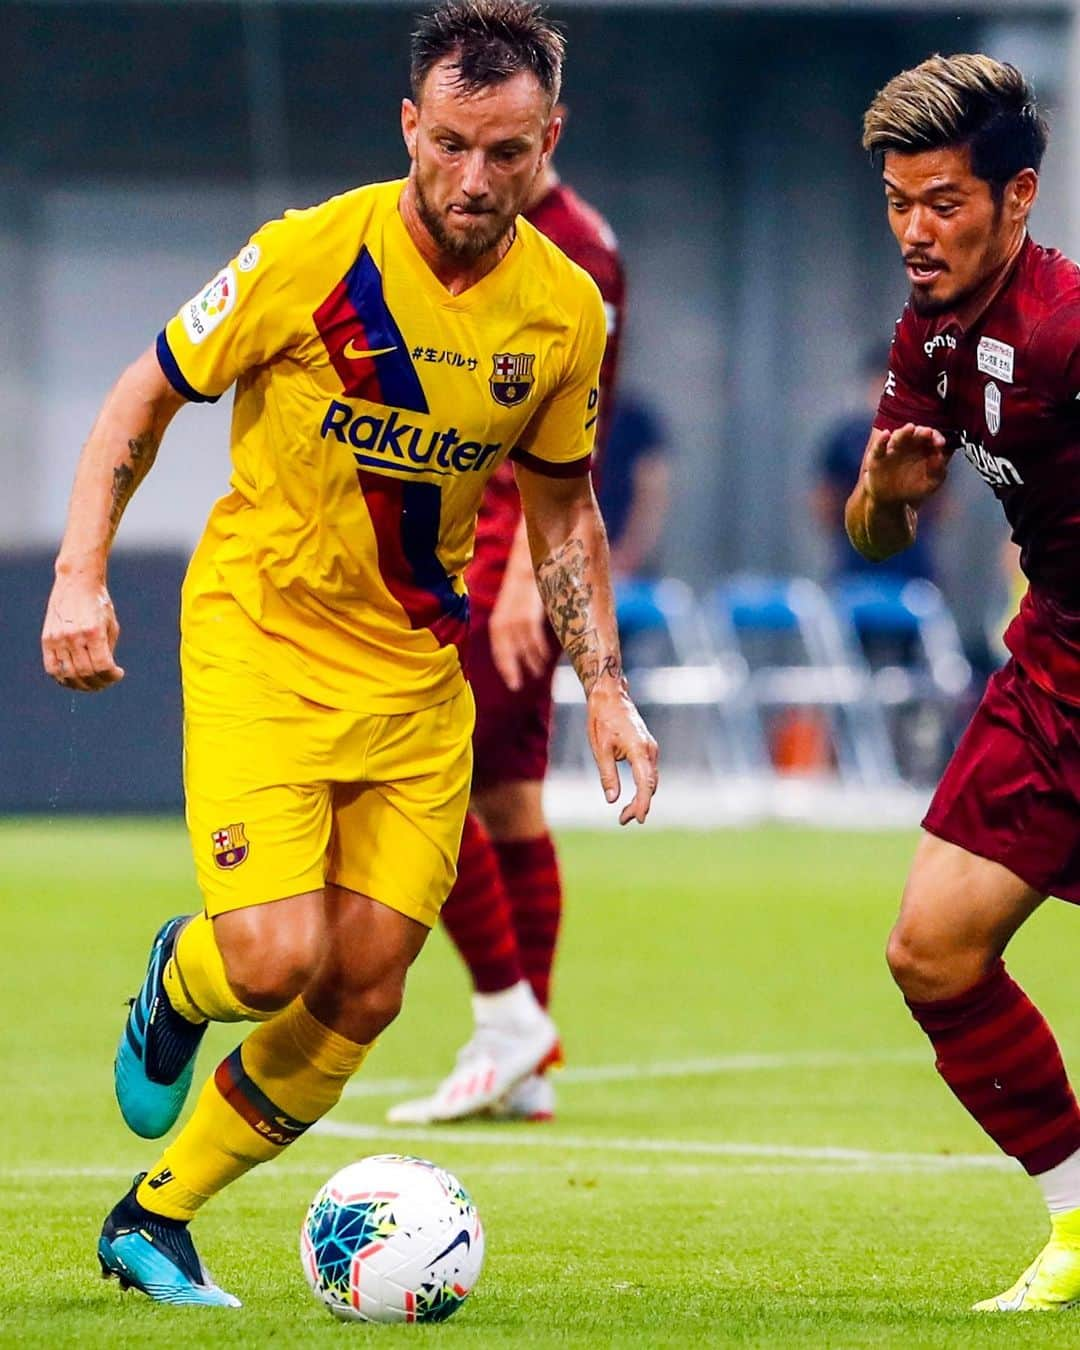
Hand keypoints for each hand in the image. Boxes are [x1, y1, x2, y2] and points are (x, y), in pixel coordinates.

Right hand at [41, 574, 124, 692]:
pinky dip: (62, 679)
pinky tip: (73, 680)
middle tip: (106, 682)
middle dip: (99, 683)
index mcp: (94, 631)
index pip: (102, 666)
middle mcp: (74, 636)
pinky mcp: (47, 639)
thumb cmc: (98, 604)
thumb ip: (107, 650)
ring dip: (82, 685)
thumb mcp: (111, 625)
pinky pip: (51, 667)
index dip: (111, 676)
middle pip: (86, 673)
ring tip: (92, 684)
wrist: (77, 582)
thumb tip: (105, 673)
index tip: (118, 674)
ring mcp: (58, 638)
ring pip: (68, 674)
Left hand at [489, 568, 550, 691]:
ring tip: (537, 672)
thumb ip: (526, 619)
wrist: (534, 546)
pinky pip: (530, 629)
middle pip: (503, 645)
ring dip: (528, 659)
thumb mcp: (525, 599)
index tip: (511, 682)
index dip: (504, 664)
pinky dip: (536, 645)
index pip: (497, 645)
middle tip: (516, 686)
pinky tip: (544, 656)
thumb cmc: (534, 574)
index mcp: (501, 613)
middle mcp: (505, 611)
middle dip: (509, 667)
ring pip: (518, 640)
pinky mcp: (529, 601)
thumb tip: (536, 643)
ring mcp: (516, 606)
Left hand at [587, 683, 658, 824]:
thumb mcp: (600, 750)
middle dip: (640, 805)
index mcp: (639, 750)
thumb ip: (607, 775)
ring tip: (626, 814)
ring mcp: (650, 748)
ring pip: (651, 780)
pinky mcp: (647, 748)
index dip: (643, 803)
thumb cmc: (602, 720)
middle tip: (624, 820)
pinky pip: (649, 772)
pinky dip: (643, 786)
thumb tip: (612, 800)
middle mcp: (650, 750)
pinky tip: (633, 797)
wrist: (609, 696)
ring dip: (642, 797)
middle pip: (650, 785)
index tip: (638, 819)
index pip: (645, 784)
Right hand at [864, 423, 950, 508]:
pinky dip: (881, 440)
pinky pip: (879, 447)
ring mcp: (892, 449)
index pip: (931, 437)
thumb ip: (938, 472)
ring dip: (904, 432)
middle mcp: (908, 445)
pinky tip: (886, 434)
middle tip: (928, 433)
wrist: (889, 499)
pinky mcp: (878, 457)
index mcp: (923, 449)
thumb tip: (939, 457)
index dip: (936, 437)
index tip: (940, 443)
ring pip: (898, 436)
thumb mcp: (929, 484)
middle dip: (922, 432)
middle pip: (916, 433)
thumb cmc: (912, 488)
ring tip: (910, 428)